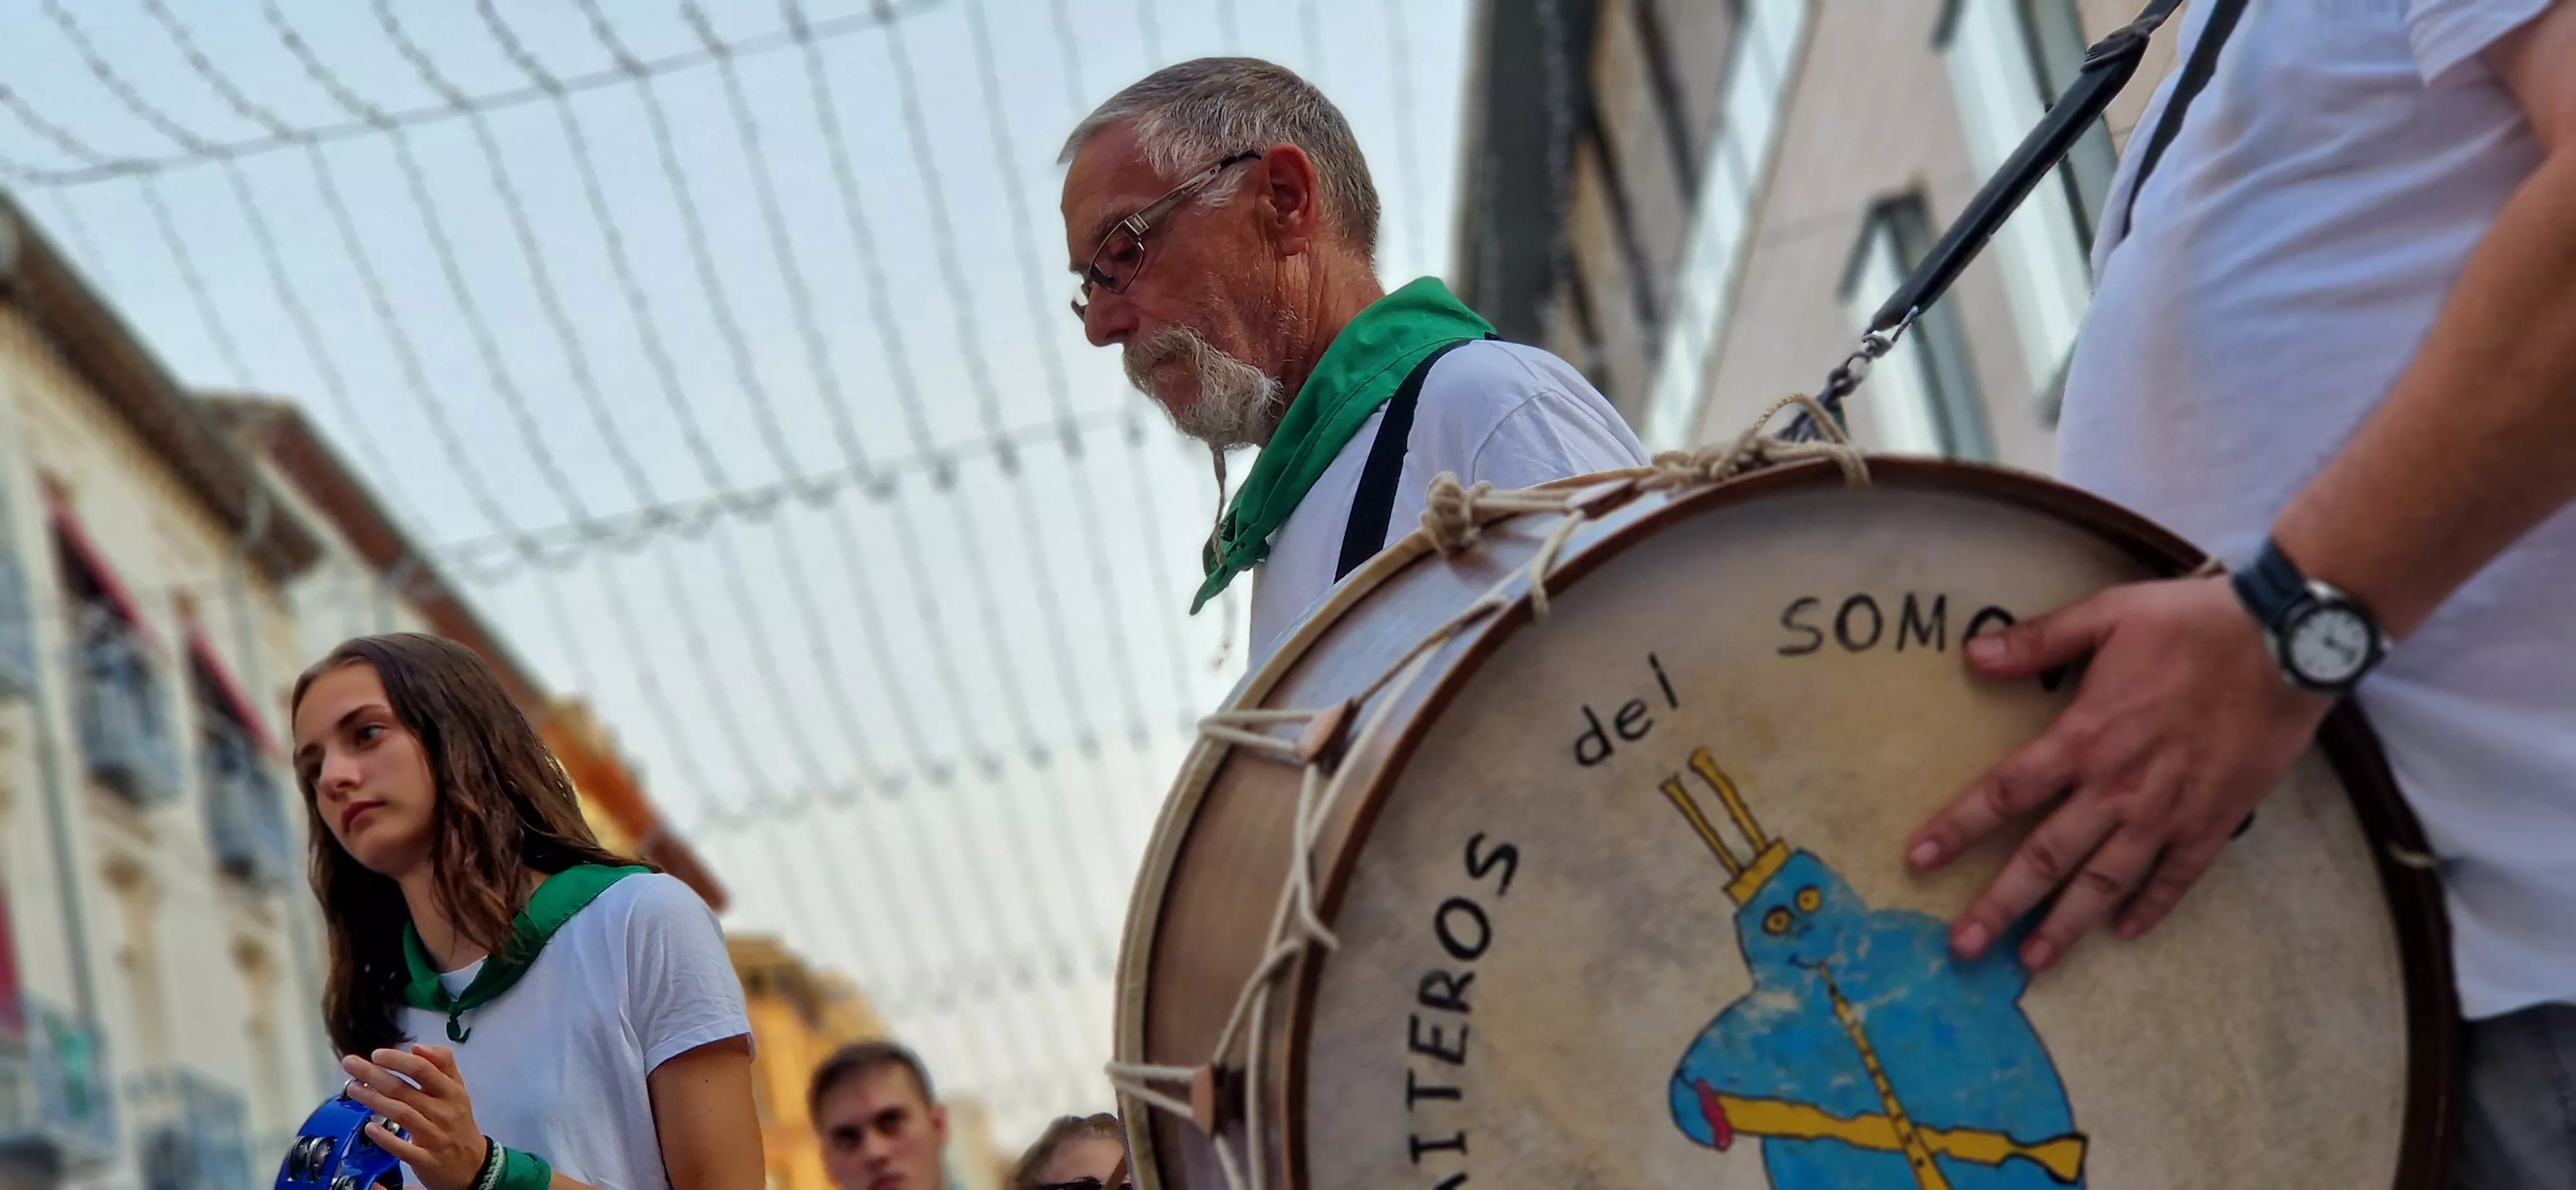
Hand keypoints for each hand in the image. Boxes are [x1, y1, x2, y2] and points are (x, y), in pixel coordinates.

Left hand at [341, 1045, 489, 1189]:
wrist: (473, 1164)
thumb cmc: (458, 1120)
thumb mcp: (457, 1089)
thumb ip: (442, 1065)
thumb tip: (418, 1047)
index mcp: (452, 1092)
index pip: (425, 1070)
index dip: (399, 1060)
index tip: (376, 1054)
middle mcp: (444, 1112)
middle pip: (405, 1090)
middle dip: (375, 1075)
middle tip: (350, 1064)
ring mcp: (435, 1137)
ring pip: (401, 1115)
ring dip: (375, 1100)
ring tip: (353, 1089)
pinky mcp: (426, 1159)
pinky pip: (403, 1148)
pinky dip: (386, 1138)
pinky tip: (369, 1127)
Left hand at [1905, 575, 2332, 971]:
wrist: (2287, 644)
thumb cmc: (2193, 625)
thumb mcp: (2106, 616)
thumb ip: (2039, 641)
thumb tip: (1970, 654)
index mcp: (2083, 738)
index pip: (2005, 793)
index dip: (1958, 828)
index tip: (1918, 861)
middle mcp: (2118, 787)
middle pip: (2046, 858)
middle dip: (2000, 906)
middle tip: (1963, 947)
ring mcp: (2167, 811)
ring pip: (2105, 882)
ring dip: (2066, 924)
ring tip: (2031, 961)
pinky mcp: (2215, 820)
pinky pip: (2177, 877)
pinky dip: (2150, 907)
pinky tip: (2125, 932)